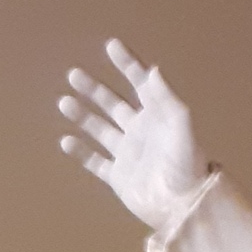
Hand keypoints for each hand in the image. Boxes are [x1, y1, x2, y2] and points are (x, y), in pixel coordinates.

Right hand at [59, 39, 208, 229]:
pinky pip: (96, 162)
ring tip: (64, 101)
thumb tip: (153, 69)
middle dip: (94, 89)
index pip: (139, 83)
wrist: (183, 205)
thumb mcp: (182, 125)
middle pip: (113, 104)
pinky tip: (65, 141)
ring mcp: (128, 154)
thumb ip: (166, 97)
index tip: (111, 45)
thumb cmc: (187, 164)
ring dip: (82, 115)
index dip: (126, 63)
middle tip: (73, 74)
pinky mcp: (119, 177)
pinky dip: (81, 152)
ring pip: (100, 129)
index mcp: (157, 116)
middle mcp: (140, 131)